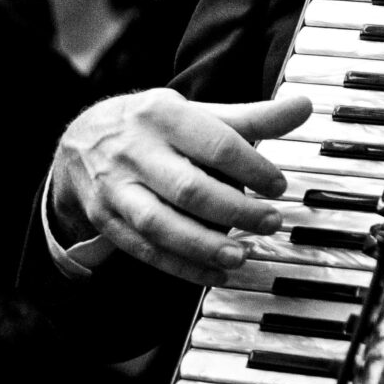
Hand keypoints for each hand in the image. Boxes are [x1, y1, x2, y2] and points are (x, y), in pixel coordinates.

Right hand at [49, 90, 309, 283]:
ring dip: (204, 246)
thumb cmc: (154, 127)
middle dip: (234, 210)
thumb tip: (303, 108)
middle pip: (188, 188)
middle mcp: (135, 151)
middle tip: (270, 223)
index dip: (252, 167)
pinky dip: (180, 267)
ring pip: (160, 225)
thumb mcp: (197, 113)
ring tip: (242, 256)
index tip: (279, 186)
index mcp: (163, 115)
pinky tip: (214, 275)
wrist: (80, 140)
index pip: (215, 144)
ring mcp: (116, 188)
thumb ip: (251, 118)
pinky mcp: (106, 220)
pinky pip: (144, 250)